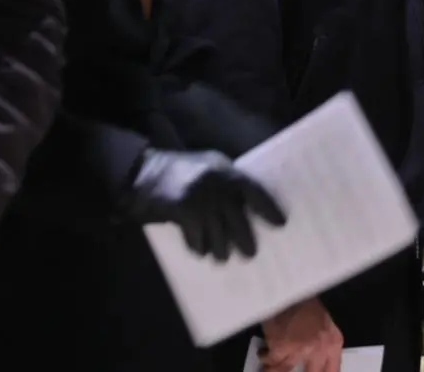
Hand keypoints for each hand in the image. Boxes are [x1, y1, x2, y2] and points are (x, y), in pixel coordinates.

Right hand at [127, 149, 285, 260]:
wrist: (144, 172)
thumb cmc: (180, 171)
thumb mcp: (209, 167)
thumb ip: (227, 182)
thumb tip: (247, 207)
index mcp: (227, 170)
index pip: (255, 190)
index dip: (268, 208)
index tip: (280, 224)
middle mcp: (218, 183)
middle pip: (238, 218)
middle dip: (245, 239)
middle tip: (250, 253)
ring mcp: (201, 197)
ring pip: (219, 233)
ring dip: (221, 249)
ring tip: (222, 257)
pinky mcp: (184, 210)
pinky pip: (197, 237)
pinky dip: (198, 247)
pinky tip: (199, 251)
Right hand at [260, 297, 342, 371]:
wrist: (290, 289)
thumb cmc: (306, 304)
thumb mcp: (324, 325)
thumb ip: (322, 345)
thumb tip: (314, 364)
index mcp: (333, 343)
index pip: (332, 371)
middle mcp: (320, 348)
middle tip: (286, 366)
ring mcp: (301, 349)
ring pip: (285, 369)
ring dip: (274, 368)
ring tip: (269, 367)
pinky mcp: (281, 347)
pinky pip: (270, 361)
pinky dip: (265, 359)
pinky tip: (263, 355)